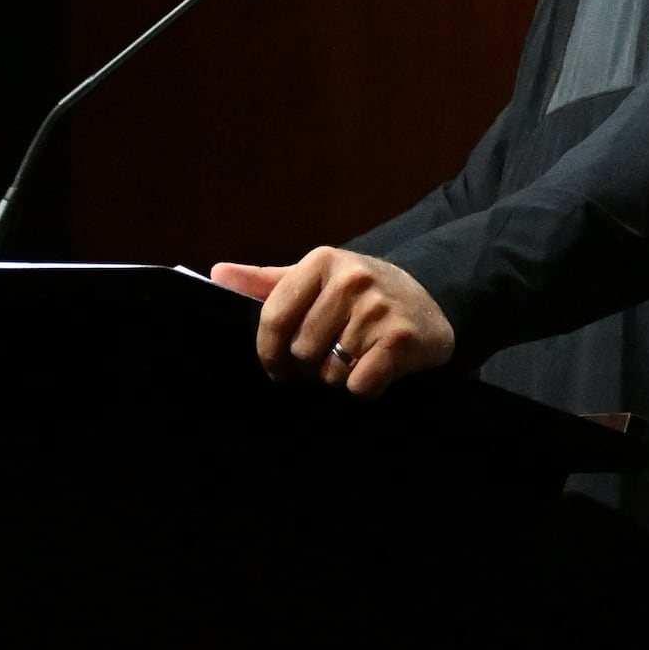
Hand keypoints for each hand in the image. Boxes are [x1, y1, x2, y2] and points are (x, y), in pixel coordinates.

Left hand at [206, 248, 455, 397]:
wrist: (433, 297)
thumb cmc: (361, 293)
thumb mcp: (316, 278)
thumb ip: (266, 281)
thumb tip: (216, 273)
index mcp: (323, 261)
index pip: (274, 317)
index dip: (268, 352)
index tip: (275, 367)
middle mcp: (352, 280)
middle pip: (301, 351)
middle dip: (309, 366)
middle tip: (328, 357)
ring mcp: (378, 309)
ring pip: (330, 373)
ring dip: (337, 378)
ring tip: (354, 359)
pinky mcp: (401, 339)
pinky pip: (359, 385)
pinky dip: (363, 388)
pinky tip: (375, 369)